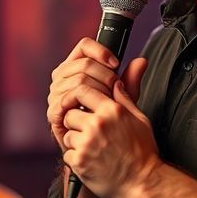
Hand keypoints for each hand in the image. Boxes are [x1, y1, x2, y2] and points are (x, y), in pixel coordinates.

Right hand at [47, 37, 121, 152]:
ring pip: (79, 80)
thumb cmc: (109, 123)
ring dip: (98, 90)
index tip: (116, 64)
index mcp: (75, 67)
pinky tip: (94, 110)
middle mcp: (62, 77)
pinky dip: (86, 103)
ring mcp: (55, 93)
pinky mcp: (54, 110)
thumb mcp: (122, 99)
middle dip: (105, 76)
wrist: (99, 150)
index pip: (84, 46)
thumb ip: (130, 80)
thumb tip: (142, 61)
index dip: (101, 51)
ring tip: (106, 102)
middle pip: (84, 63)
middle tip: (115, 89)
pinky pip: (69, 98)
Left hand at [61, 58, 158, 197]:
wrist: (142, 183)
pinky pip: (67, 152)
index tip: (77, 102)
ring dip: (75, 140)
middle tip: (87, 130)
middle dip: (75, 121)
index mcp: (112, 111)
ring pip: (67, 133)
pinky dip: (76, 157)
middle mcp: (97, 124)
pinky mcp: (79, 162)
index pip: (81, 90)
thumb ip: (125, 96)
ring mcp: (87, 144)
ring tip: (93, 148)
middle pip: (69, 112)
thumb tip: (120, 77)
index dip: (76, 96)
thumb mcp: (139, 119)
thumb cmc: (142, 151)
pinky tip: (91, 161)